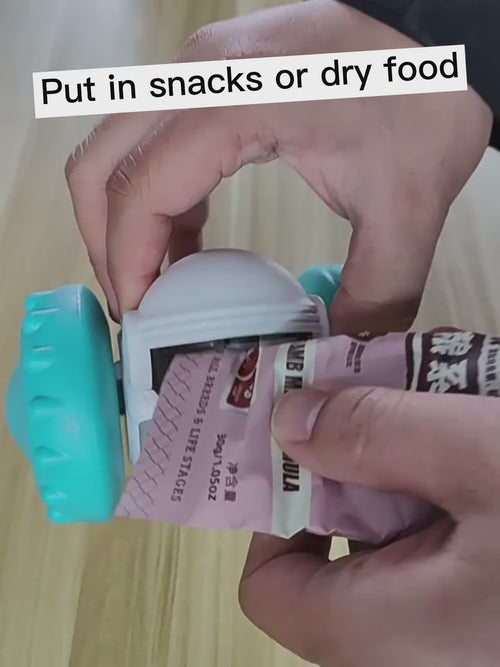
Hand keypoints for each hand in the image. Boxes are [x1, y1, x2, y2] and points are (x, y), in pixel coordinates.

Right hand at [65, 0, 491, 327]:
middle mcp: (197, 79)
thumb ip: (373, 293)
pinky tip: (187, 246)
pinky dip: (157, 202)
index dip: (126, 265)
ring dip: (124, 223)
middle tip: (137, 305)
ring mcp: (200, 75)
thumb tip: (337, 349)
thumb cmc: (421, 91)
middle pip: (101, 167)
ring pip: (117, 152)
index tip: (141, 319)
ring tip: (158, 287)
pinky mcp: (213, 83)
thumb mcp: (406, 207)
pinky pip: (155, 146)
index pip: (138, 192)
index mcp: (231, 104)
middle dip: (104, 246)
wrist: (431, 34)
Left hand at [239, 385, 499, 665]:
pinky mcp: (480, 612)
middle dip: (346, 466)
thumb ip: (374, 434)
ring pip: (389, 545)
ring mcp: (452, 634)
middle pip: (330, 556)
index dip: (272, 507)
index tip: (309, 437)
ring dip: (398, 470)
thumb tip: (286, 420)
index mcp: (387, 631)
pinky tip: (467, 443)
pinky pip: (433, 551)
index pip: (267, 587)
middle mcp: (412, 649)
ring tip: (432, 406)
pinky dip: (436, 490)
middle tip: (377, 400)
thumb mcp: (479, 456)